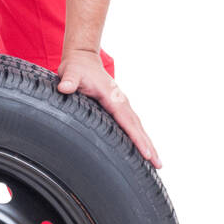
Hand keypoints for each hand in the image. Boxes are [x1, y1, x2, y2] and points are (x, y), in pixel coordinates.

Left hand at [56, 48, 161, 168]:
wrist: (83, 59)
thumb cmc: (77, 68)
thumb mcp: (71, 72)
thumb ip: (69, 80)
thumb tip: (64, 87)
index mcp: (113, 98)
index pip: (127, 122)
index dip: (137, 139)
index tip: (147, 154)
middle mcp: (121, 102)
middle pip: (138, 127)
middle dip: (149, 146)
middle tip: (159, 164)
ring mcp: (121, 105)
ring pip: (137, 127)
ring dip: (148, 143)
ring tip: (156, 163)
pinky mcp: (118, 107)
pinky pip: (132, 125)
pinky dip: (139, 137)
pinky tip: (142, 149)